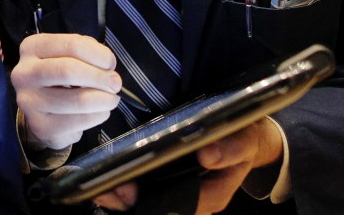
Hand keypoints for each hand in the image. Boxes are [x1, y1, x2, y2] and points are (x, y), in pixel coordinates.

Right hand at [11, 33, 121, 150]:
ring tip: (110, 99)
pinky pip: (80, 120)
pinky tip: (98, 112)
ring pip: (78, 99)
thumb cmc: (59, 78)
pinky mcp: (41, 126)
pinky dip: (98, 116)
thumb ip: (86, 53)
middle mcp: (24, 73)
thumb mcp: (68, 56)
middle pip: (69, 70)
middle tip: (115, 83)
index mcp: (32, 47)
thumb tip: (107, 69)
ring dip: (104, 99)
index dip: (99, 54)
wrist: (43, 113)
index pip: (71, 44)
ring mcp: (29, 101)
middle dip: (101, 77)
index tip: (110, 64)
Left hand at [92, 118, 283, 212]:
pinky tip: (106, 176)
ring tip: (97, 187)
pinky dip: (124, 184)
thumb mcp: (245, 141)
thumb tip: (207, 156)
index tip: (126, 190)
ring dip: (120, 197)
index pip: (177, 207)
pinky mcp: (165, 179)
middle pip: (153, 209)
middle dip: (127, 202)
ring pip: (144, 202)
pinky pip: (142, 188)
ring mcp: (175, 190)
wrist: (244, 136)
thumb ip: (231, 149)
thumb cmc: (244, 140)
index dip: (149, 203)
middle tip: (103, 189)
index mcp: (209, 196)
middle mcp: (190, 199)